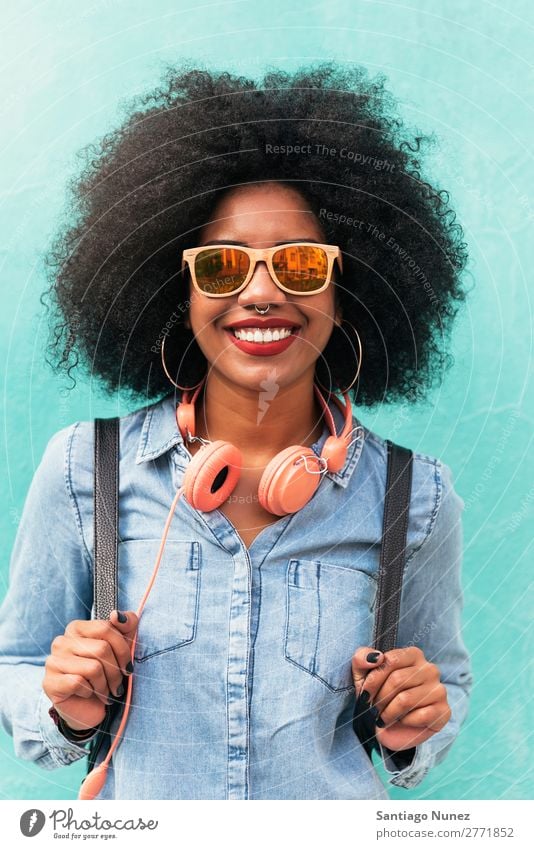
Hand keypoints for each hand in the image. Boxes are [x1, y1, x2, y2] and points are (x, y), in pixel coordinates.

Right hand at [43, 610, 138, 731]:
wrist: (90, 709)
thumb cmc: (106, 674)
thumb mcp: (123, 646)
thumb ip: (127, 625)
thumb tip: (116, 615)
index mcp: (77, 628)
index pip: (106, 628)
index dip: (123, 650)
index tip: (127, 666)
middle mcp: (61, 641)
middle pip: (102, 649)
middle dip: (116, 672)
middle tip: (117, 685)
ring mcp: (52, 661)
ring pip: (93, 668)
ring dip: (105, 685)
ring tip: (105, 691)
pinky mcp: (49, 682)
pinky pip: (79, 683)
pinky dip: (90, 692)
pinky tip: (88, 694)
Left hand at [352, 646, 450, 751]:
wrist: (391, 728)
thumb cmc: (379, 696)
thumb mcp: (362, 675)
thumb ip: (362, 658)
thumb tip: (376, 657)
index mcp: (413, 655)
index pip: (391, 660)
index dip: (374, 679)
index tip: (365, 694)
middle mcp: (429, 669)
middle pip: (397, 680)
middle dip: (379, 699)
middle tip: (372, 710)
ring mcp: (439, 689)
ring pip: (406, 699)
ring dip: (388, 712)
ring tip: (383, 717)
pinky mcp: (444, 711)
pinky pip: (420, 715)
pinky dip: (405, 722)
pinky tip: (402, 721)